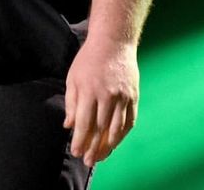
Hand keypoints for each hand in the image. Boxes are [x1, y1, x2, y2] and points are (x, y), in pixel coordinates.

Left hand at [63, 38, 138, 166]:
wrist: (113, 42)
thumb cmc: (89, 59)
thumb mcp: (73, 77)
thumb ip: (71, 103)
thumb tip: (69, 126)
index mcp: (89, 91)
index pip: (84, 123)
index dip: (80, 140)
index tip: (76, 152)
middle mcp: (107, 96)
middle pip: (100, 129)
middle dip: (93, 148)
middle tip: (88, 161)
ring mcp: (122, 97)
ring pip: (116, 129)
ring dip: (109, 146)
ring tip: (101, 156)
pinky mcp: (133, 96)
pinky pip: (129, 121)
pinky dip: (122, 134)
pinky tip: (115, 142)